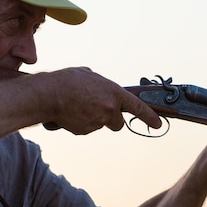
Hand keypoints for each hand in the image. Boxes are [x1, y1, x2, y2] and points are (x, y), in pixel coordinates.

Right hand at [44, 67, 161, 134]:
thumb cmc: (67, 81)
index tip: (158, 124)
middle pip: (118, 123)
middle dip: (111, 120)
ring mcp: (97, 122)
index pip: (138, 107)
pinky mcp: (85, 131)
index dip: (149, 117)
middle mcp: (109, 109)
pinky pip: (86, 128)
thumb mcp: (89, 75)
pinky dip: (80, 123)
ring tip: (76, 106)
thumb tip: (102, 90)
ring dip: (91, 119)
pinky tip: (70, 112)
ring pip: (99, 125)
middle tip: (97, 110)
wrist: (48, 94)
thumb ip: (102, 86)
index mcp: (114, 93)